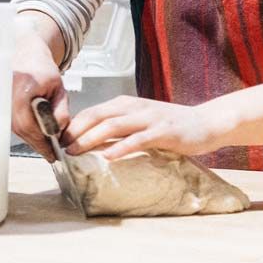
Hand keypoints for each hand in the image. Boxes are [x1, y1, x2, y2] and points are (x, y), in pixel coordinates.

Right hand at [11, 22, 69, 161]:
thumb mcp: (59, 89)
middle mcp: (8, 98)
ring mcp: (4, 103)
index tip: (52, 153)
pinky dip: (27, 132)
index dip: (41, 142)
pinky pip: (15, 124)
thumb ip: (61, 111)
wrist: (27, 58)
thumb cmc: (43, 71)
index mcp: (23, 91)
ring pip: (18, 129)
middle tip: (51, 155)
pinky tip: (38, 136)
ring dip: (32, 139)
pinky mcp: (4, 108)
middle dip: (37, 144)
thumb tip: (58, 133)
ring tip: (47, 147)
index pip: (29, 124)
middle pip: (22, 130)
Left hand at [64, 96, 235, 159]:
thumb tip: (88, 144)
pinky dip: (121, 147)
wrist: (205, 123)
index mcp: (124, 104)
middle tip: (59, 147)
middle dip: (75, 131)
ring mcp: (149, 118)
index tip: (56, 140)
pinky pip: (139, 139)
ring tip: (75, 151)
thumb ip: (117, 130)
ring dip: (91, 139)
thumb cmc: (169, 126)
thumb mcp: (138, 123)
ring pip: (113, 125)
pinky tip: (109, 157)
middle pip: (97, 116)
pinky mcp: (164, 131)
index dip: (72, 125)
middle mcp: (133, 107)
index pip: (91, 112)